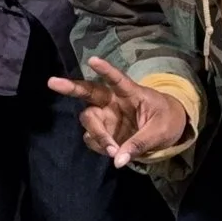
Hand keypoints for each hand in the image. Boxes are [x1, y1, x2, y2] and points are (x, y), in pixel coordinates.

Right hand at [46, 57, 189, 166]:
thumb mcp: (160, 133)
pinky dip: (98, 145)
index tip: (92, 60)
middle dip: (70, 87)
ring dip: (96, 134)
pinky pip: (92, 138)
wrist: (170, 130)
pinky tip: (112, 151)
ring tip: (112, 149)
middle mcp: (114, 101)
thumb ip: (139, 144)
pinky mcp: (104, 131)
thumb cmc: (167, 121)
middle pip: (88, 92)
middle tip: (52, 82)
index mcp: (131, 93)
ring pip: (88, 119)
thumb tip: (118, 160)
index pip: (117, 79)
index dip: (105, 70)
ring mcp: (106, 116)